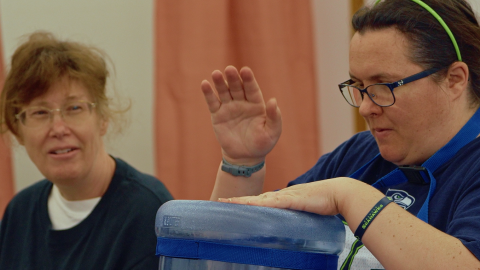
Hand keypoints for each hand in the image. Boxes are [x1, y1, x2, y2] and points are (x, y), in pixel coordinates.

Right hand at [201, 66, 281, 164]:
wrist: (245, 157)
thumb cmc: (261, 144)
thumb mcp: (272, 132)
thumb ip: (274, 117)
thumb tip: (273, 100)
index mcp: (256, 104)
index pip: (252, 89)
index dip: (249, 80)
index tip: (245, 70)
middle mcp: (242, 103)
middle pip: (237, 87)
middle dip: (233, 78)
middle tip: (229, 69)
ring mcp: (229, 108)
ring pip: (224, 92)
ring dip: (220, 82)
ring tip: (216, 74)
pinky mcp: (217, 115)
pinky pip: (212, 102)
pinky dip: (208, 93)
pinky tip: (205, 84)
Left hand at [219, 178, 347, 215]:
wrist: (339, 193)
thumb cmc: (325, 202)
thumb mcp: (306, 210)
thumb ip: (297, 215)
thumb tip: (291, 226)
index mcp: (285, 198)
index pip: (261, 200)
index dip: (246, 202)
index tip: (232, 204)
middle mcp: (282, 195)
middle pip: (256, 198)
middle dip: (238, 200)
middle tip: (220, 201)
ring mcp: (287, 196)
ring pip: (261, 199)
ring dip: (244, 201)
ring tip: (228, 202)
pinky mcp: (294, 200)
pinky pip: (275, 202)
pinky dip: (262, 203)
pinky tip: (252, 204)